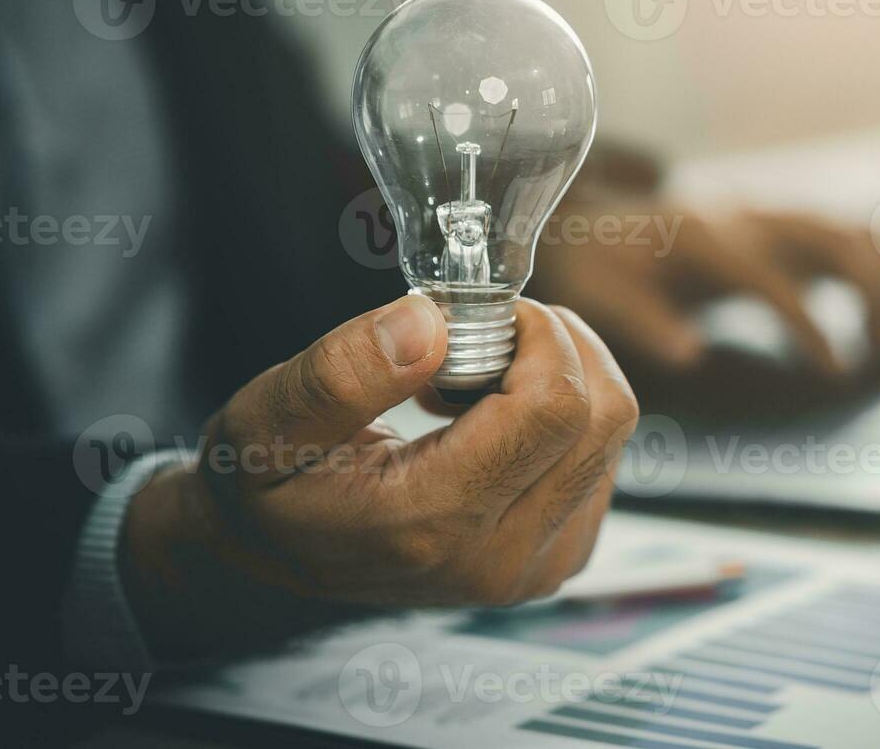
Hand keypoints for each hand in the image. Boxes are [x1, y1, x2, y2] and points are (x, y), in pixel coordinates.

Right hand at [120, 295, 637, 658]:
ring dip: (562, 379)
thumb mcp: (265, 421)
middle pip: (604, 415)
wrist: (277, 553)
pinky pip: (606, 457)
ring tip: (478, 385)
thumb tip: (430, 322)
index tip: (485, 315)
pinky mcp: (562, 555)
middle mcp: (502, 558)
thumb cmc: (269, 483)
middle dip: (556, 347)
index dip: (535, 333)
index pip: (555, 405)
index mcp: (434, 523)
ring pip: (614, 433)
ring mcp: (540, 564)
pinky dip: (566, 417)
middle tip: (485, 337)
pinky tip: (498, 420)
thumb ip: (339, 374)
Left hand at [532, 201, 879, 380]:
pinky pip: (860, 233)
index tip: (837, 374)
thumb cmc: (602, 268)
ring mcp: (777, 219)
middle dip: (874, 297)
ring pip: (858, 232)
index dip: (809, 324)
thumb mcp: (603, 296)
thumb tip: (690, 355)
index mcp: (703, 238)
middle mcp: (750, 219)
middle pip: (835, 240)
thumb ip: (643, 322)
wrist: (601, 221)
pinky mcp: (792, 229)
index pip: (771, 277)